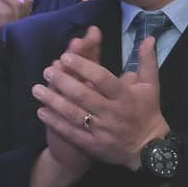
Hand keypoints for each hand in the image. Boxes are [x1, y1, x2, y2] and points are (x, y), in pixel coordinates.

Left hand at [31, 28, 169, 168]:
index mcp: (125, 96)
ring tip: (36, 88)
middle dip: (63, 82)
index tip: (66, 57)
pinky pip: (71, 132)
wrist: (149, 149)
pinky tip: (41, 111)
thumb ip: (146, 61)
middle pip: (84, 96)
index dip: (84, 68)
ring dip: (53, 101)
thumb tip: (148, 37)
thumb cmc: (147, 112)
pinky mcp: (93, 145)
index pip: (103, 79)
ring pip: (74, 114)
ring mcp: (102, 130)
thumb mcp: (151, 86)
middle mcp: (113, 113)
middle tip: (47, 70)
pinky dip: (55, 122)